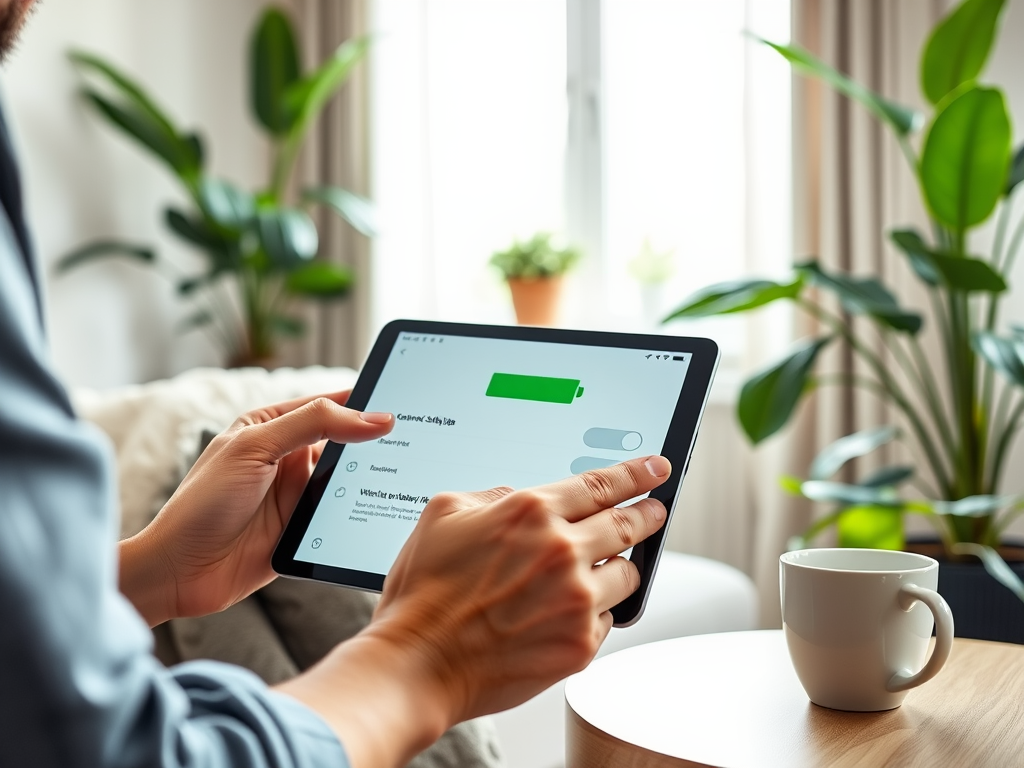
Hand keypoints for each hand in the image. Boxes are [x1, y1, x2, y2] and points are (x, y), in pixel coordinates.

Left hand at [119, 391, 393, 624]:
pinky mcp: (304, 531)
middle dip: (374, 442)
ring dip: (370, 479)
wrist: (179, 573)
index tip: (401, 399)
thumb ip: (313, 424)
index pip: (326, 404)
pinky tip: (383, 510)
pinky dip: (361, 513)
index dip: (362, 401)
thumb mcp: (256, 447)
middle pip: (343, 442)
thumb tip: (373, 417)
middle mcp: (286, 458)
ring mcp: (295, 495)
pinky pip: (342, 516)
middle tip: (416, 437)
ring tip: (408, 473)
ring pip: (347, 480)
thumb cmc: (202, 503)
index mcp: (270, 426)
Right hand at [277, 455, 670, 767]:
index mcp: (530, 511)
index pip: (602, 483)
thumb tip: (516, 496)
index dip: (637, 473)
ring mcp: (576, 600)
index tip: (656, 469)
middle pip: (628, 524)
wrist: (418, 664)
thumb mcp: (443, 514)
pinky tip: (569, 613)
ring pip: (626, 574)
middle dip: (648, 514)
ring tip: (604, 569)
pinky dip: (595, 612)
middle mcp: (561, 551)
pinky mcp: (579, 645)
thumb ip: (489, 495)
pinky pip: (607, 619)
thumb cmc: (424, 593)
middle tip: (656, 510)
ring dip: (620, 567)